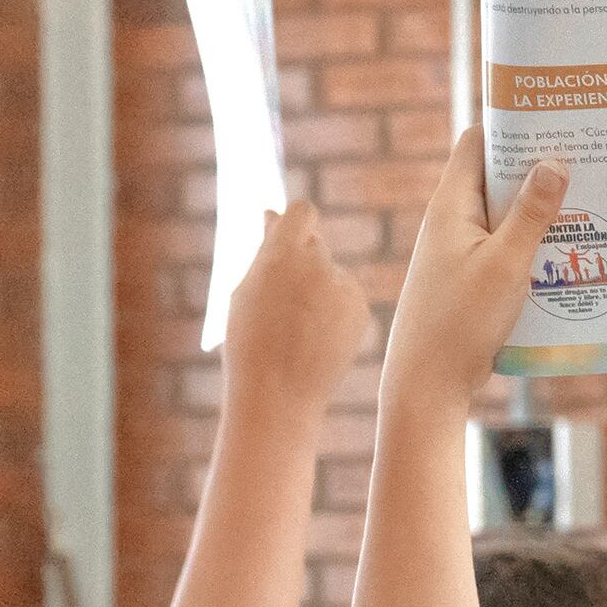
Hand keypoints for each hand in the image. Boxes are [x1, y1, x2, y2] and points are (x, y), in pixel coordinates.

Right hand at [223, 201, 373, 412]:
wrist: (279, 395)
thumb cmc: (249, 343)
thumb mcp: (246, 290)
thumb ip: (266, 249)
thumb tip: (273, 214)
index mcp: (283, 253)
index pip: (303, 212)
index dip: (294, 224)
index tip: (285, 238)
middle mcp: (318, 263)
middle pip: (316, 244)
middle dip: (301, 261)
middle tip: (282, 299)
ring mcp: (344, 286)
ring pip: (331, 273)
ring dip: (317, 289)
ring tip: (295, 329)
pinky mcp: (361, 307)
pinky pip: (345, 296)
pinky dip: (333, 311)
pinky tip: (315, 338)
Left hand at [380, 128, 564, 408]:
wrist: (426, 384)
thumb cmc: (460, 322)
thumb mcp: (506, 263)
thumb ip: (531, 213)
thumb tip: (554, 161)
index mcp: (451, 204)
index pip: (478, 142)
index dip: (512, 126)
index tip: (555, 122)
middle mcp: (451, 221)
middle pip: (496, 177)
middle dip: (537, 170)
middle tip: (586, 164)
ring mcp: (458, 251)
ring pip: (504, 216)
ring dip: (538, 213)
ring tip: (587, 206)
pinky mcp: (469, 279)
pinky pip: (504, 248)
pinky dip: (531, 245)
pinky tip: (565, 254)